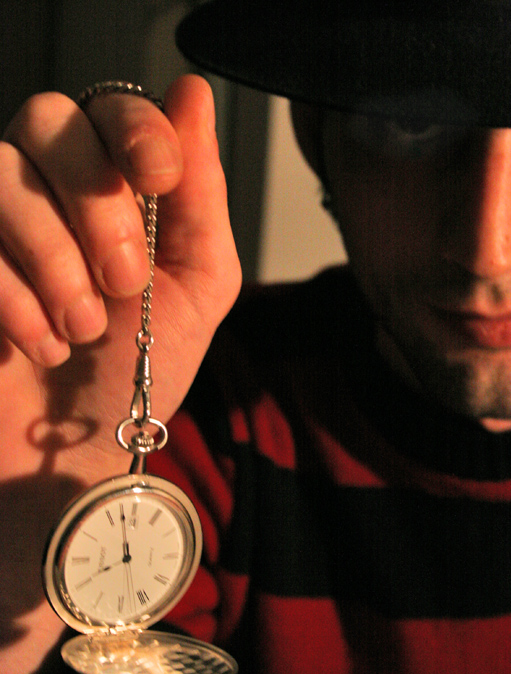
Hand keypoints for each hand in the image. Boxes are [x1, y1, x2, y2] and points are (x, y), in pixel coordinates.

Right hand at [0, 75, 240, 673]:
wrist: (74, 452)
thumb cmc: (139, 373)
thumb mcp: (198, 288)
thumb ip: (199, 197)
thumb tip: (190, 91)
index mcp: (115, 191)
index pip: (110, 107)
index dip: (134, 128)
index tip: (159, 177)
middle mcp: (48, 192)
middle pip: (48, 121)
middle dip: (95, 204)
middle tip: (123, 283)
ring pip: (0, 173)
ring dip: (53, 258)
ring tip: (79, 330)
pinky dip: (12, 296)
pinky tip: (35, 346)